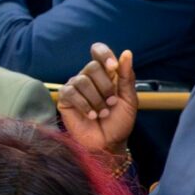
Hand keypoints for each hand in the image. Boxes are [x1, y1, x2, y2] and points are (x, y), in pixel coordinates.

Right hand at [55, 44, 136, 158]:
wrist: (108, 143)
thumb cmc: (119, 123)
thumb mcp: (129, 99)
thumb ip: (127, 77)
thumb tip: (126, 53)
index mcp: (105, 74)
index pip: (98, 51)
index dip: (104, 55)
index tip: (113, 67)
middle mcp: (88, 77)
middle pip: (92, 67)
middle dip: (105, 87)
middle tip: (111, 103)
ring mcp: (75, 87)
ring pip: (82, 80)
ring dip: (96, 100)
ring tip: (102, 112)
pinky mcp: (65, 99)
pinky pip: (71, 93)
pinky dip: (84, 105)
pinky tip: (91, 115)